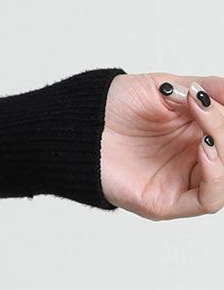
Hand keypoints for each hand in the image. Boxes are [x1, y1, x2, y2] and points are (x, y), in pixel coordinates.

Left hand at [100, 73, 223, 218]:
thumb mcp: (165, 87)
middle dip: (222, 127)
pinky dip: (216, 176)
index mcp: (197, 135)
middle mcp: (194, 161)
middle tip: (204, 105)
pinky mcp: (168, 202)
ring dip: (223, 148)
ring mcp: (183, 182)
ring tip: (204, 129)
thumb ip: (204, 89)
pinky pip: (208, 199)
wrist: (79, 123)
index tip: (210, 95)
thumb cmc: (115, 106)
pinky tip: (204, 148)